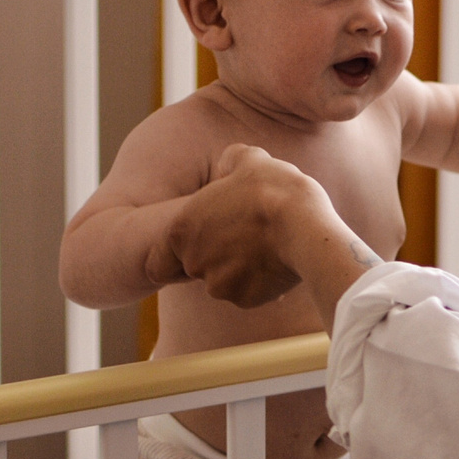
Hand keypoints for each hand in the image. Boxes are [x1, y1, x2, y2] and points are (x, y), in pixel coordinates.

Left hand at [162, 145, 343, 308]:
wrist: (301, 225)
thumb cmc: (271, 189)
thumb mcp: (248, 159)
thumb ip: (230, 162)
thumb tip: (229, 166)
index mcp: (180, 230)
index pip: (157, 263)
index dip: (175, 256)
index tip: (199, 244)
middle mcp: (192, 261)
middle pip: (194, 270)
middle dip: (214, 259)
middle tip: (241, 238)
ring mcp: (217, 285)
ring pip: (222, 283)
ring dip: (238, 270)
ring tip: (265, 247)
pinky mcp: (244, 299)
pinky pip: (248, 294)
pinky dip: (259, 283)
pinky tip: (278, 262)